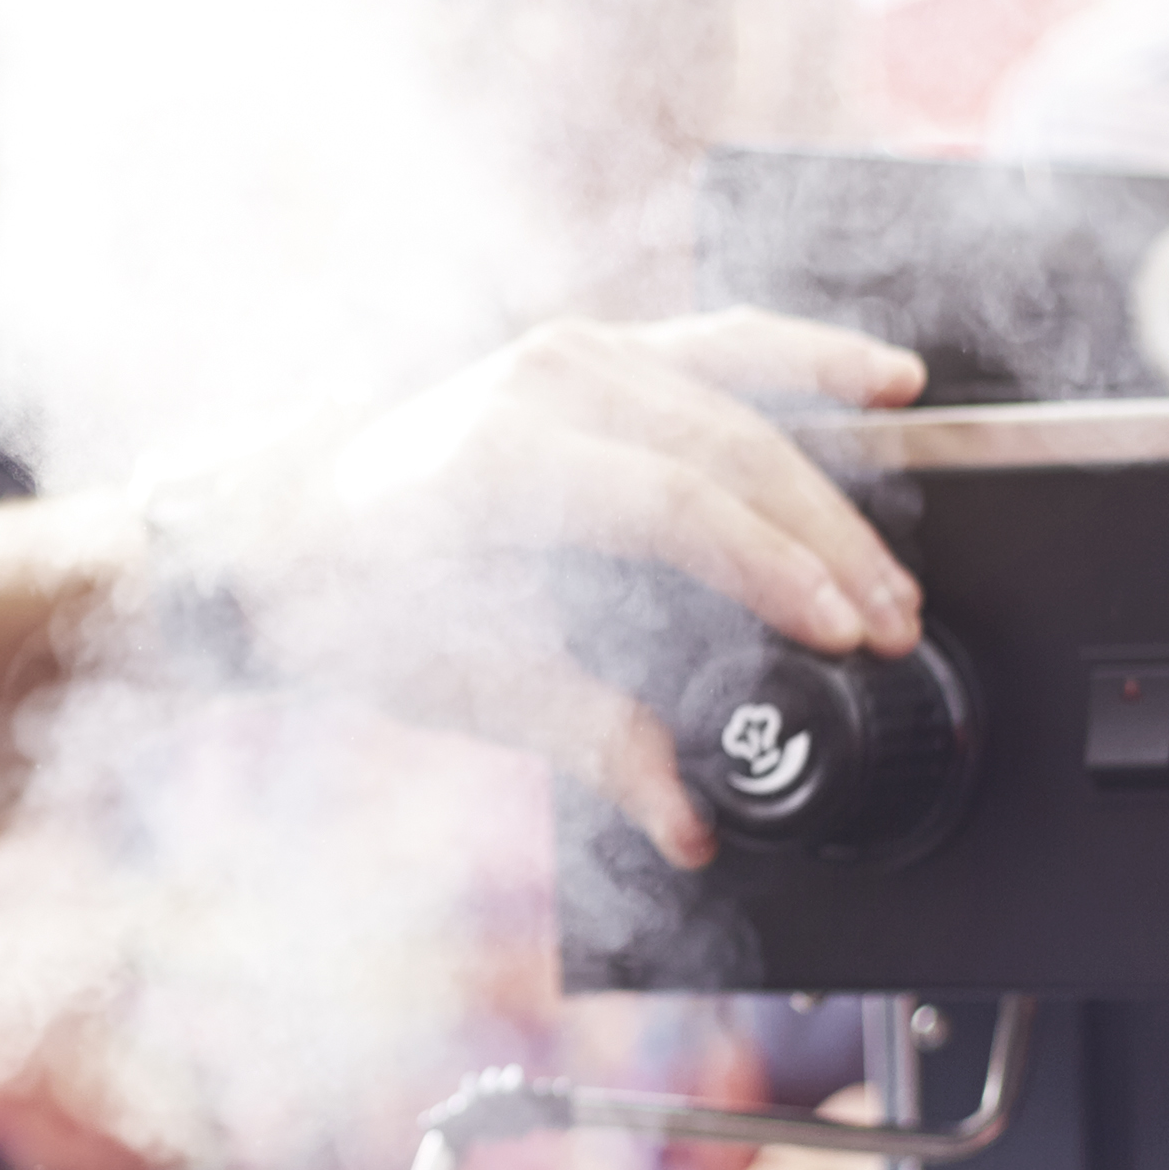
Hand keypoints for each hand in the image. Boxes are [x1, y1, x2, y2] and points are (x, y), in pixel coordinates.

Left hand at [160, 309, 926, 867]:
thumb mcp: (466, 684)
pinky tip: (889, 382)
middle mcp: (536, 383)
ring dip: (832, 484)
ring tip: (891, 568)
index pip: (678, 507)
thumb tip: (687, 826)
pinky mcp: (592, 351)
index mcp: (498, 457)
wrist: (278, 528)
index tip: (844, 634)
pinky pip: (721, 343)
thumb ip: (590, 741)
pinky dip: (808, 358)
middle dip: (824, 546)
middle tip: (889, 623)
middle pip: (727, 454)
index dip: (775, 572)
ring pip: (741, 399)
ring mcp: (567, 353)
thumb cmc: (356, 603)